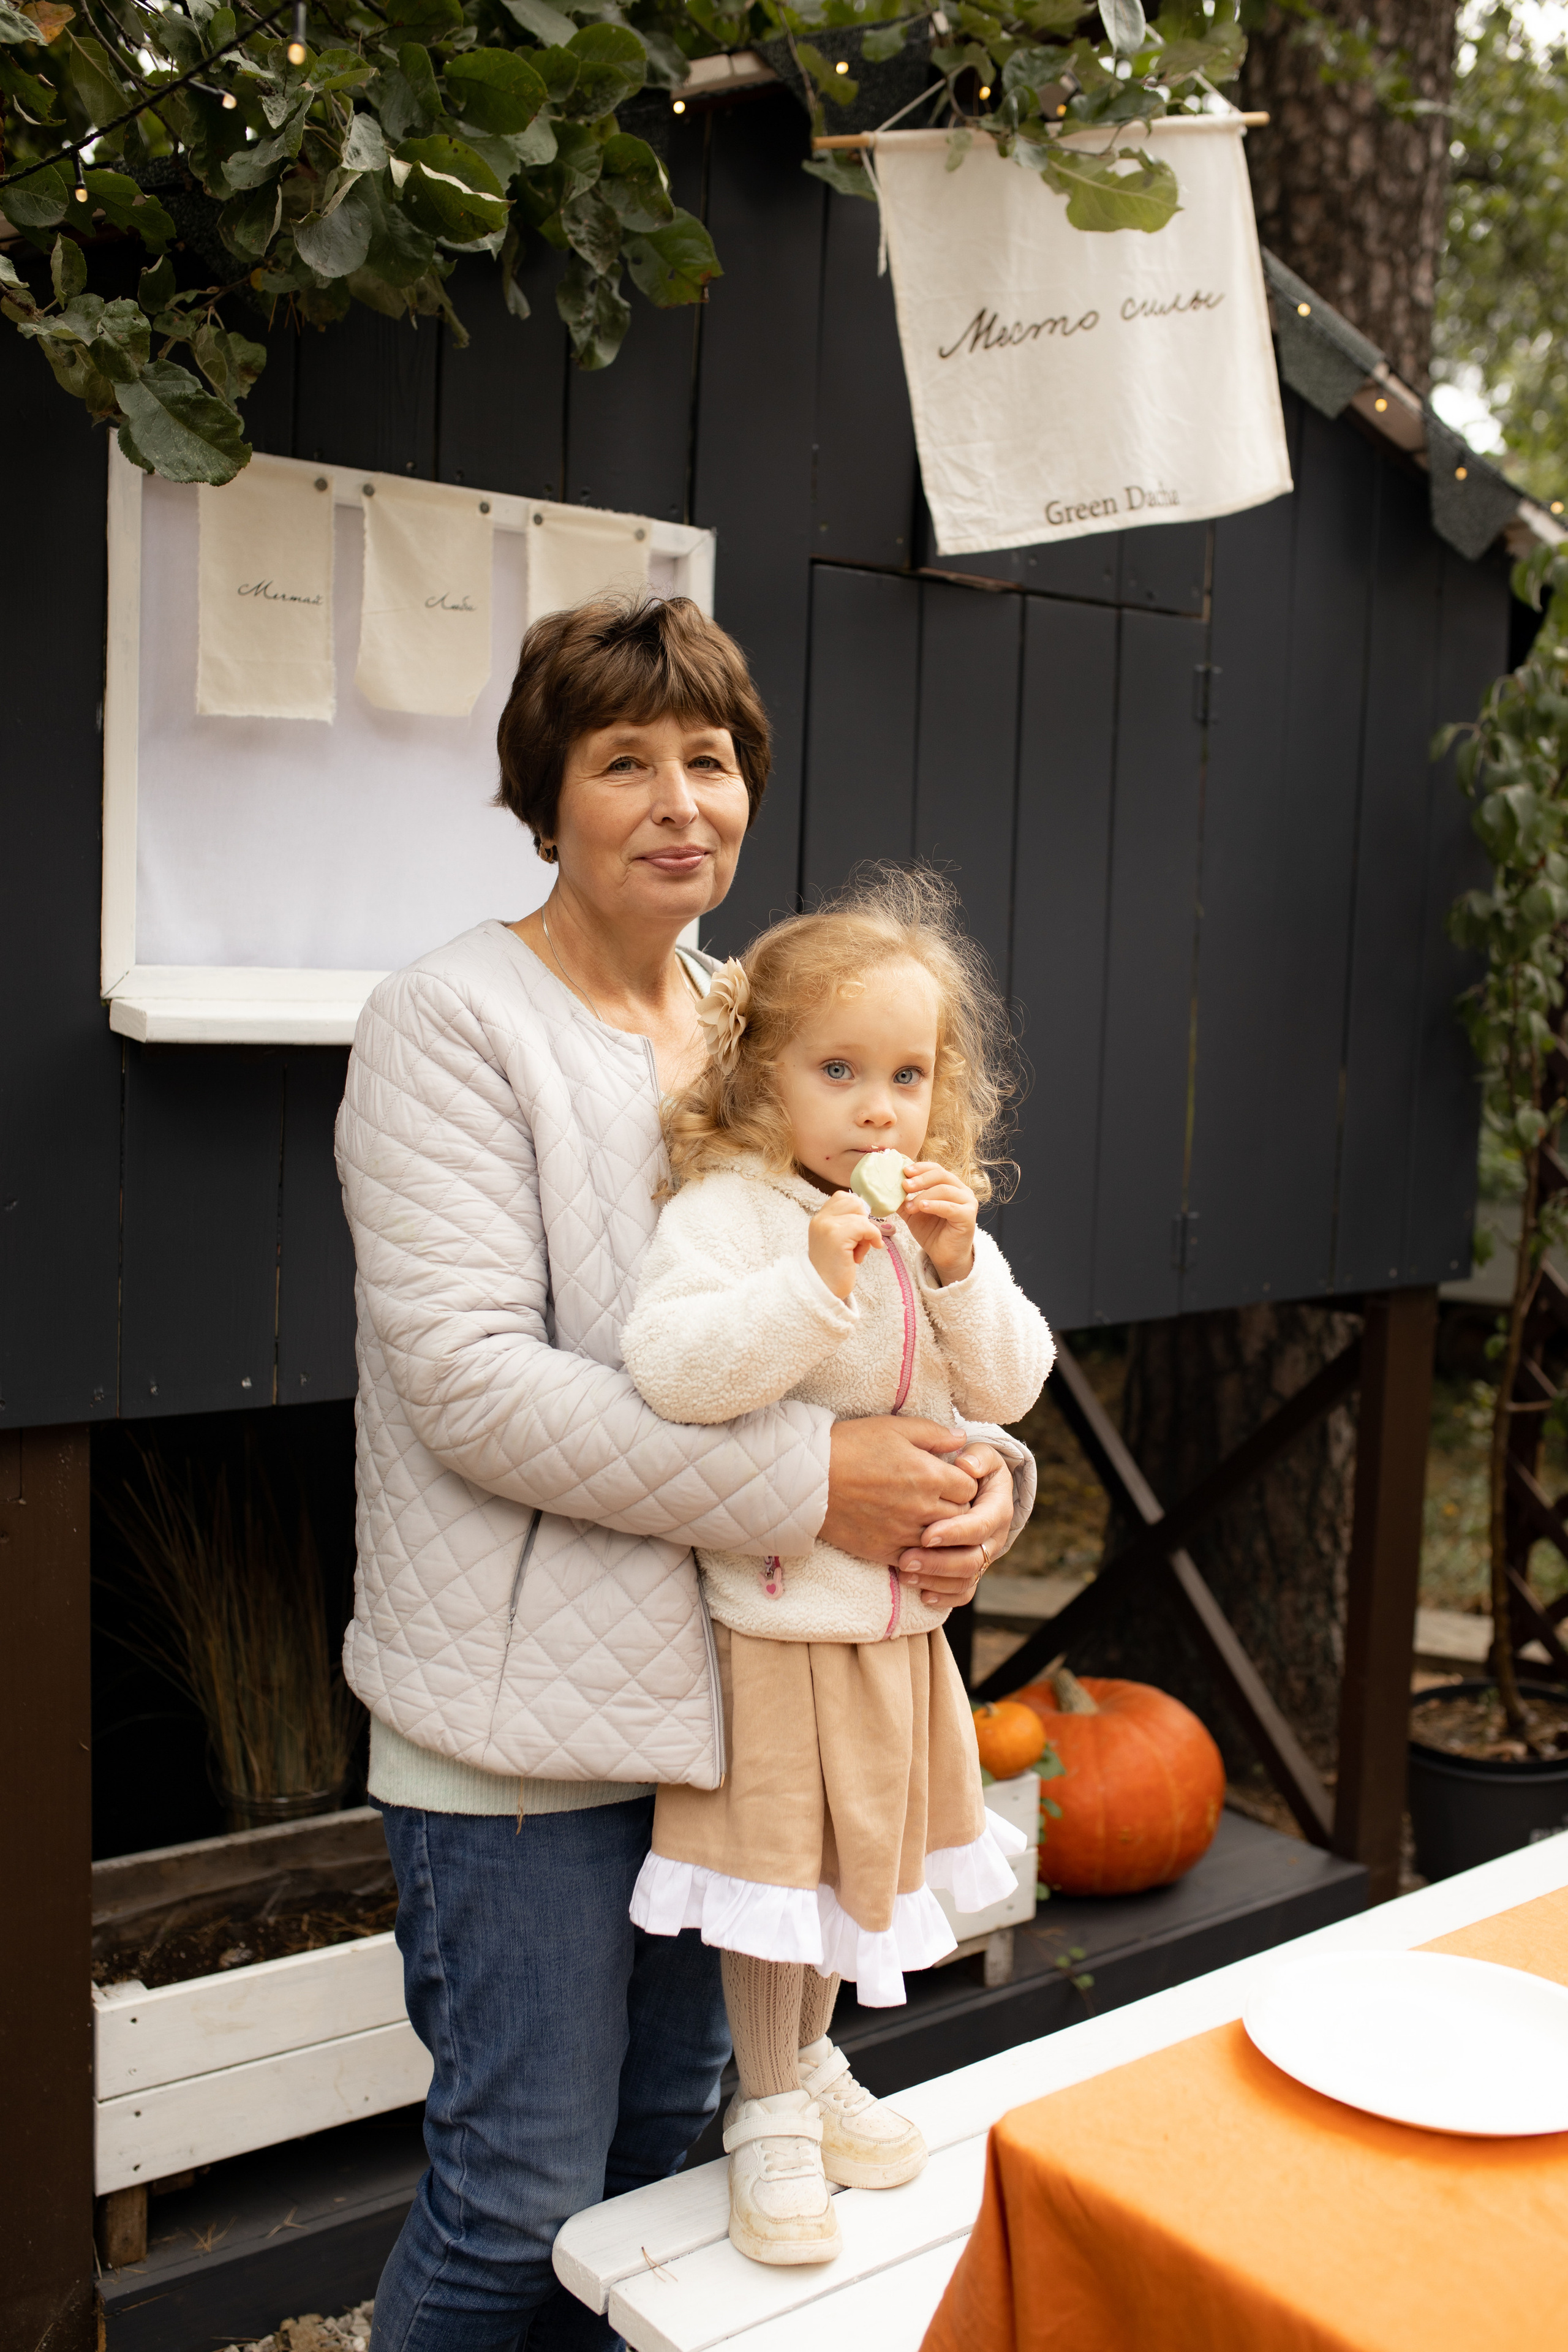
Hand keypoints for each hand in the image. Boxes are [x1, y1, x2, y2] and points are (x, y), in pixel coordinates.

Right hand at [809, 1190, 883, 1300]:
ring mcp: (827, 1226)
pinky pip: (865, 1227)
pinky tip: (861, 1256)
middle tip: (859, 1241)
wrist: (822, 1291)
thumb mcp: (837, 1241)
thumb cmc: (834, 1269)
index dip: (857, 1212)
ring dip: (866, 1234)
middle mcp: (821, 1219)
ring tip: (857, 1252)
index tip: (858, 1232)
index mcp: (820, 1219)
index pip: (843, 1197)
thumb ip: (846, 1225)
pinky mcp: (837, 1236)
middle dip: (863, 1221)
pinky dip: (871, 1239)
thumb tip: (867, 1213)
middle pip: (854, 1202)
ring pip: (861, 1215)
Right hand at [821, 1416, 979, 1564]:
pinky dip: (922, 1553)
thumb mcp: (895, 1428)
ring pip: (944, 1542)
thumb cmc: (851, 1445)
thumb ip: (934, 1434)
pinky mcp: (885, 1551)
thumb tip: (961, 1439)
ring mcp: (905, 1533)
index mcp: (928, 1475)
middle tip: (944, 1500)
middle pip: (962, 1517)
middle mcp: (922, 1507)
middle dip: (958, 1508)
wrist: (808, 1478)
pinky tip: (913, 1540)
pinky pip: (918, 1560)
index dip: (964, 1482)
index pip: (970, 1488)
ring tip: (930, 1519)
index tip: (951, 1478)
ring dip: (942, 1532)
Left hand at [896, 1444, 1014, 1606]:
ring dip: (935, 1581)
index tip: (926, 1534)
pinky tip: (922, 1595)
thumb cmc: (972, 1467)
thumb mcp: (981, 1455)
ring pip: (965, 1580)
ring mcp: (982, 1557)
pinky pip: (962, 1593)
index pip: (980, 1526)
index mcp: (997, 1509)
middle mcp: (993, 1538)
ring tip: (904, 1574)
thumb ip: (977, 1456)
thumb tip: (966, 1467)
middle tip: (906, 1560)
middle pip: (972, 1560)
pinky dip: (944, 1598)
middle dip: (938, 1563)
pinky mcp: (970, 1571)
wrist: (975, 1486)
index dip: (955, 1532)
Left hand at [900, 1161, 977, 1284]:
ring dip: (924, 1196)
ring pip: (945, 1190)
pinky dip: (935, 1205)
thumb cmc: (931, 1232)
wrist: (944, 1256)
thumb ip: (903, 1199)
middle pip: (941, 1175)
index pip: (936, 1168)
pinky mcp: (968, 1216)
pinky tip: (922, 1207)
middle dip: (920, 1179)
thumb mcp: (913, 1212)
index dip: (920, 1168)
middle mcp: (961, 1190)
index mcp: (950, 1185)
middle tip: (905, 1185)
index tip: (904, 1172)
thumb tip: (885, 1187)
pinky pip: (951, 1207)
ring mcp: (967, 1202)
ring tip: (910, 1206)